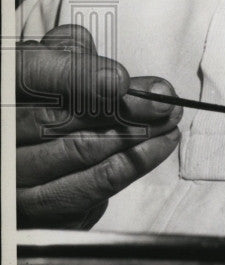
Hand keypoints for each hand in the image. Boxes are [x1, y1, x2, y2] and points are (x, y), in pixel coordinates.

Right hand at [16, 25, 181, 229]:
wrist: (31, 161)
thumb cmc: (45, 103)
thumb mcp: (50, 68)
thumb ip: (70, 57)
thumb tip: (110, 73)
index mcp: (5, 86)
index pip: (29, 73)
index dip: (77, 76)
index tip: (120, 80)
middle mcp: (1, 131)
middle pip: (58, 117)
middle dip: (122, 106)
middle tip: (162, 99)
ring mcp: (14, 172)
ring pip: (78, 150)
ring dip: (135, 133)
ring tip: (168, 118)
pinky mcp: (38, 207)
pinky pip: (92, 185)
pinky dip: (133, 163)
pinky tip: (159, 145)